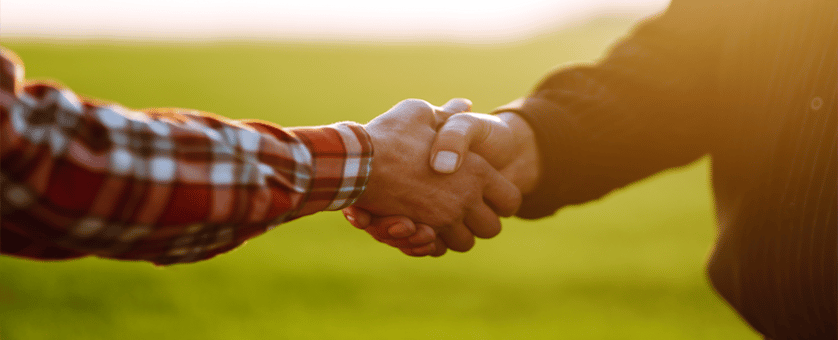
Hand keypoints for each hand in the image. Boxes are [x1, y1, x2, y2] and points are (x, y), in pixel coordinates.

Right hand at [351, 99, 521, 252]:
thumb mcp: (420, 112)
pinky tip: (423, 228)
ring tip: (444, 220)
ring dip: (456, 234)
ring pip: (465, 242)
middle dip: (481, 222)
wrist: (356, 161)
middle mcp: (465, 198)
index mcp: (477, 171)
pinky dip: (432, 243)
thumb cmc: (390, 134)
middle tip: (467, 210)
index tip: (490, 195)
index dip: (502, 199)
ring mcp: (443, 219)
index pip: (510, 200)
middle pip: (491, 228)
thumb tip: (463, 102)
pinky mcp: (420, 232)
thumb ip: (446, 113)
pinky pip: (437, 248)